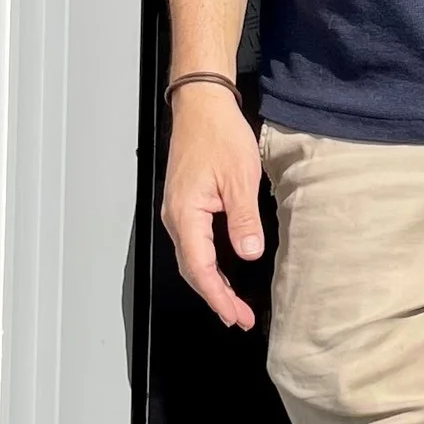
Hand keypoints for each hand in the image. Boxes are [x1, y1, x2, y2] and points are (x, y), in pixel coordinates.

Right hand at [161, 81, 265, 329]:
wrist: (202, 105)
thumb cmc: (218, 135)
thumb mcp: (240, 178)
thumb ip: (243, 220)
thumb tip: (248, 255)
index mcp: (186, 214)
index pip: (200, 269)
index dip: (218, 297)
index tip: (235, 316)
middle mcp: (176, 217)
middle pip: (192, 270)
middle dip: (215, 298)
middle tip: (239, 319)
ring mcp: (178, 211)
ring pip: (192, 259)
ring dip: (212, 284)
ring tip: (233, 305)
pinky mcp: (185, 204)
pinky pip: (194, 244)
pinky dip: (208, 264)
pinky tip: (224, 272)